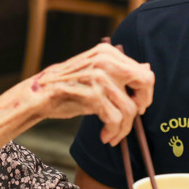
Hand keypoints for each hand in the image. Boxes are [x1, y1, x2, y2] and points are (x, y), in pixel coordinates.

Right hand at [28, 43, 153, 145]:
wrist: (40, 94)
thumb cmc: (69, 86)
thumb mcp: (95, 73)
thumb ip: (119, 71)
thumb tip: (148, 67)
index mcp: (108, 52)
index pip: (143, 71)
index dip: (144, 91)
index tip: (137, 104)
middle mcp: (106, 61)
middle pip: (145, 82)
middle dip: (143, 104)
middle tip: (133, 118)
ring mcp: (99, 77)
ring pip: (130, 108)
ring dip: (124, 128)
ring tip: (113, 135)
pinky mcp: (93, 95)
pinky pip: (116, 119)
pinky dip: (113, 132)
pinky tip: (105, 136)